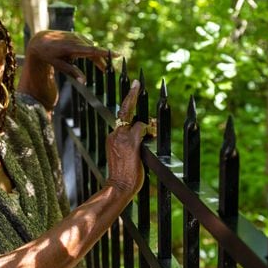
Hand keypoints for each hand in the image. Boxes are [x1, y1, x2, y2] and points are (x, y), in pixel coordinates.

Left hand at [26, 30, 113, 82]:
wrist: (40, 40)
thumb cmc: (48, 54)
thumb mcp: (58, 65)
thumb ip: (72, 72)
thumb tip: (84, 82)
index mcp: (72, 48)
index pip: (93, 51)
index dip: (105, 54)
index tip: (118, 54)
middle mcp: (76, 40)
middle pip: (95, 51)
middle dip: (103, 60)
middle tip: (109, 70)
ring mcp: (77, 36)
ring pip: (92, 48)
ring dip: (97, 57)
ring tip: (101, 67)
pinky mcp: (77, 35)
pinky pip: (88, 44)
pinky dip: (91, 51)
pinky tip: (89, 57)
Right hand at [106, 80, 148, 196]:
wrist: (118, 186)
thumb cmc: (123, 176)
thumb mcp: (124, 157)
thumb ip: (129, 145)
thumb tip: (144, 139)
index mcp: (112, 137)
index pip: (120, 116)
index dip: (126, 102)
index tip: (130, 89)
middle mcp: (115, 134)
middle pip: (126, 111)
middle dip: (132, 95)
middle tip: (137, 82)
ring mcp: (122, 137)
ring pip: (138, 121)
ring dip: (149, 124)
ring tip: (155, 129)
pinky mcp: (131, 141)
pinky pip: (143, 128)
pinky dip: (150, 131)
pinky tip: (154, 135)